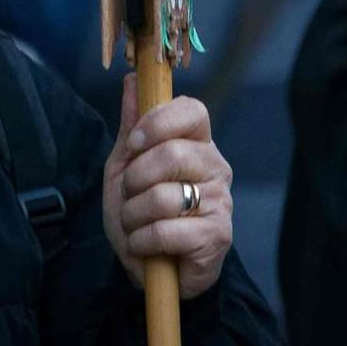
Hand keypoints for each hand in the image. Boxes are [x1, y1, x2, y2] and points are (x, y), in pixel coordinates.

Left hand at [102, 72, 231, 299]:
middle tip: (131, 196)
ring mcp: (221, 203)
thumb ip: (131, 126)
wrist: (149, 265)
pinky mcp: (218, 237)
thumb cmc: (141, 212)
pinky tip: (144, 246)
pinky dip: (142, 240)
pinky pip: (167, 230)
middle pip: (174, 153)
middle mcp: (216, 168)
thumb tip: (131, 80)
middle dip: (136, 179)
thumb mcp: (126, 166)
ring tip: (137, 225)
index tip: (134, 145)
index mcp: (196, 144)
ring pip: (166, 195)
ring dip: (134, 214)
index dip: (158, 122)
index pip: (193, 110)